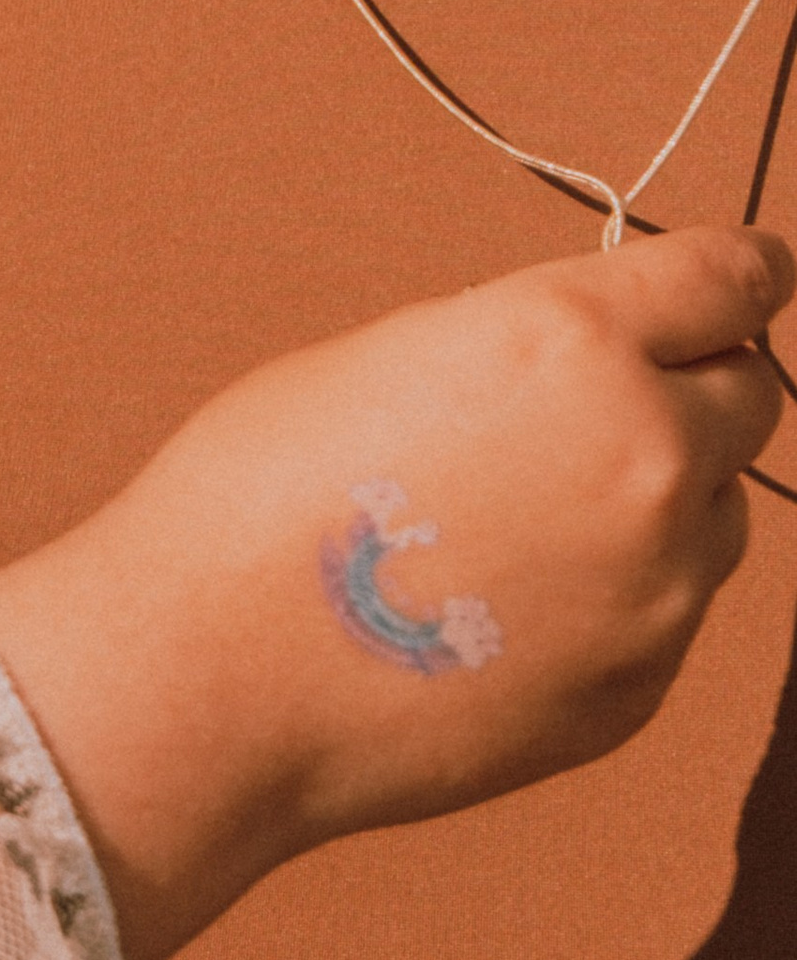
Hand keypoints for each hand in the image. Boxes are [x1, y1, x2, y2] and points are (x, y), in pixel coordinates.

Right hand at [0, 223, 790, 959]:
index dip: (748, 269)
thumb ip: (526, 352)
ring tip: (527, 522)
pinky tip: (509, 603)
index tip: (758, 270)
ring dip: (662, 499)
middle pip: (751, 396)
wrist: (216, 673)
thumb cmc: (265, 494)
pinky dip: (617, 595)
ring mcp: (657, 588)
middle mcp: (646, 457)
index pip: (728, 279)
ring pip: (717, 514)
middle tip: (615, 399)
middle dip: (700, 384)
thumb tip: (595, 367)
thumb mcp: (396, 355)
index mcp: (571, 342)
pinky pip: (667, 612)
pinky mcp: (640, 690)